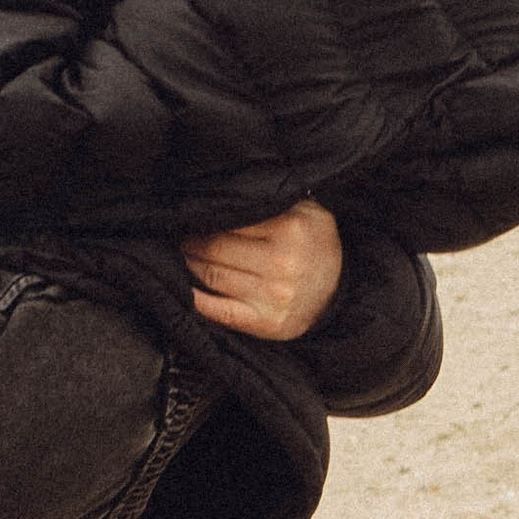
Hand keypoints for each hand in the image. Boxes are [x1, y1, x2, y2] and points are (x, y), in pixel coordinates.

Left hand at [183, 197, 342, 340]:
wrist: (339, 290)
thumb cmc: (314, 244)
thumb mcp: (305, 210)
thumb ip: (272, 200)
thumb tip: (224, 195)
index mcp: (289, 229)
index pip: (227, 221)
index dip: (203, 219)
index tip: (190, 217)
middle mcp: (281, 264)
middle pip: (214, 249)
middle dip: (190, 243)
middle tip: (179, 237)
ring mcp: (273, 296)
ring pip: (211, 276)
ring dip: (188, 265)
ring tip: (182, 256)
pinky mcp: (266, 323)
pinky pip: (219, 311)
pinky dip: (195, 300)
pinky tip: (183, 289)